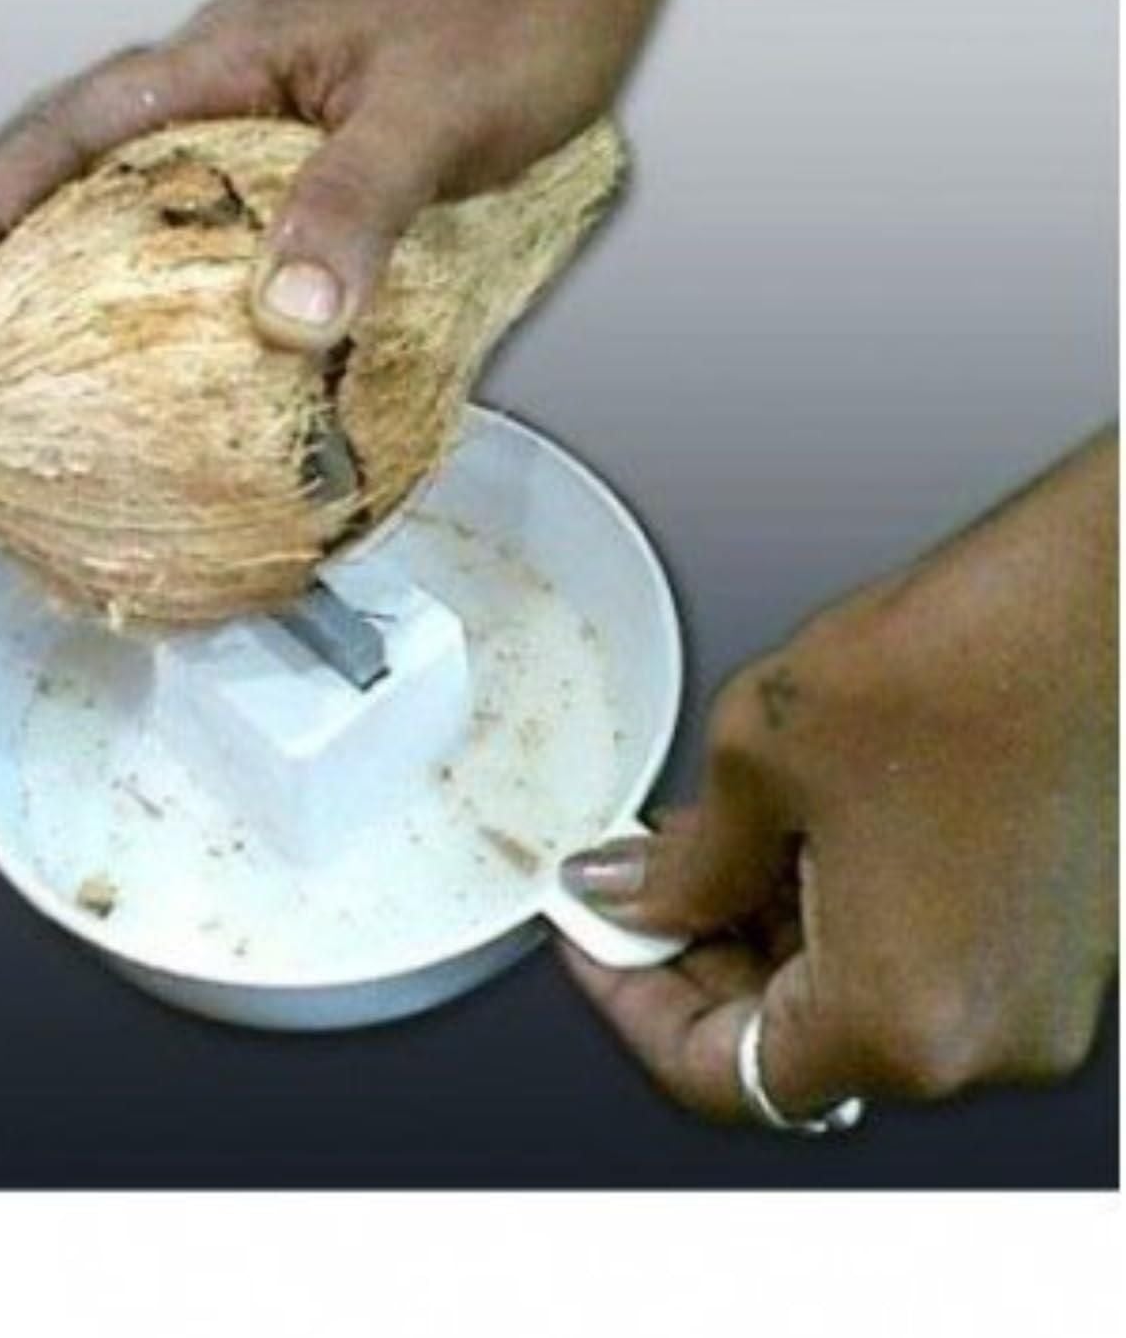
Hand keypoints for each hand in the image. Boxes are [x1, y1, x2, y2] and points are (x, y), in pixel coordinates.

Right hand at [0, 0, 657, 349]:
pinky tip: (213, 352)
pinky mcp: (327, 171)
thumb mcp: (432, 112)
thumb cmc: (522, 11)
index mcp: (232, 62)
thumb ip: (359, 202)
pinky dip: (204, 296)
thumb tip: (286, 313)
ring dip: (106, 284)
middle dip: (19, 258)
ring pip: (159, 210)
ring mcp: (278, 133)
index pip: (74, 131)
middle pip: (88, 173)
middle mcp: (238, 95)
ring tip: (69, 374)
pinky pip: (237, 237)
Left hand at [562, 432, 1117, 1121]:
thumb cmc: (963, 662)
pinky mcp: (1055, 947)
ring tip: (710, 843)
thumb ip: (682, 866)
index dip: (633, 1004)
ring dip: (762, 936)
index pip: (720, 1075)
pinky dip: (837, 922)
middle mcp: (988, 1039)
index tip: (599, 943)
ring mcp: (1035, 998)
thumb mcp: (761, 762)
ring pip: (851, 1007)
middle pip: (790, 1047)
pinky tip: (791, 841)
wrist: (1102, 598)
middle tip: (640, 883)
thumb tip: (628, 898)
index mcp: (906, 1023)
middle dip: (697, 961)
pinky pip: (916, 970)